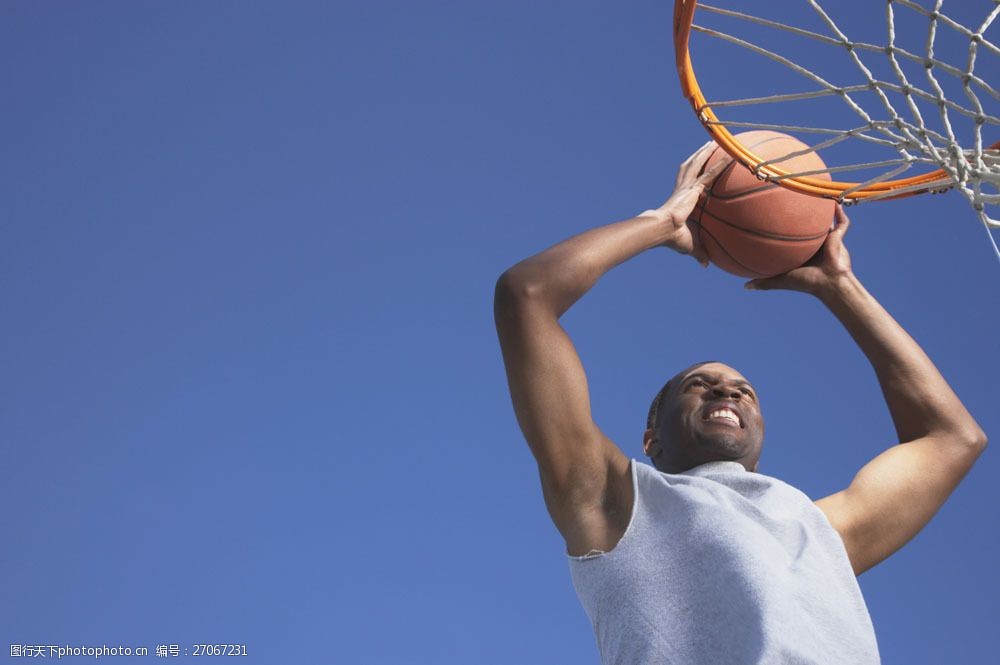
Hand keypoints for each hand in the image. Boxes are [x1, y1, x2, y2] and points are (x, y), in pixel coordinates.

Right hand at [639, 140, 732, 266]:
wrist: (662, 230)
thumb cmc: (673, 238)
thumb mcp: (691, 246)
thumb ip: (700, 253)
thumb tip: (705, 266)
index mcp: (682, 199)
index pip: (690, 182)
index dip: (695, 172)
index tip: (701, 165)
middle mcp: (684, 189)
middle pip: (692, 166)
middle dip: (700, 155)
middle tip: (709, 145)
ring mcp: (687, 186)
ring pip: (698, 163)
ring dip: (707, 152)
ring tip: (716, 141)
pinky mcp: (693, 188)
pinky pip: (710, 173)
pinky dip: (720, 164)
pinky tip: (731, 156)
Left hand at [744, 204, 853, 296]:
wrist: (829, 283)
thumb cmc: (805, 282)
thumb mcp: (780, 280)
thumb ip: (764, 282)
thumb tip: (744, 286)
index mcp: (803, 253)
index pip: (793, 238)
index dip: (785, 229)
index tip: (773, 218)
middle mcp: (815, 245)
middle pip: (808, 227)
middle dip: (802, 216)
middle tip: (792, 201)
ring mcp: (828, 240)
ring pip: (825, 221)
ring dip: (821, 209)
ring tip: (813, 193)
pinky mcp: (839, 237)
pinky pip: (841, 221)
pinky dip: (839, 211)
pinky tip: (832, 200)